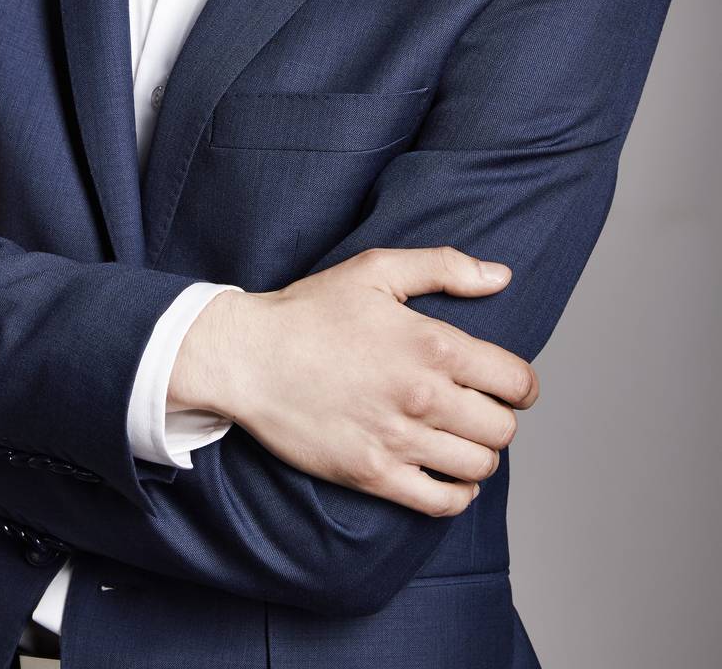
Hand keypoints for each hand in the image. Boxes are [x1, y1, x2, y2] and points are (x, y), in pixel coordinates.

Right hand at [168, 245, 538, 516]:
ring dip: (479, 454)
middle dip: (498, 418)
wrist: (248, 356)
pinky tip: (445, 474)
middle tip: (476, 408)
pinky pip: (442, 503)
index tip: (508, 385)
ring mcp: (399, 440)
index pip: (516, 382)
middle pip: (502, 429)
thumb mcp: (376, 269)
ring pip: (479, 467)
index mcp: (432, 344)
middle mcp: (423, 396)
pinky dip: (456, 494)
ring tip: (459, 438)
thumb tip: (501, 276)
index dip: (521, 385)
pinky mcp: (373, 474)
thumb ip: (444, 267)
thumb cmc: (311, 310)